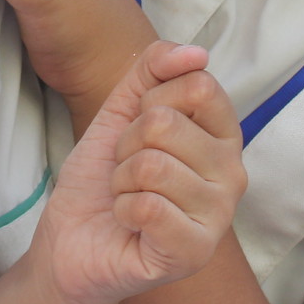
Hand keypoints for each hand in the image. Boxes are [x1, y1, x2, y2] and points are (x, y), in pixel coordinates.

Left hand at [0, 41, 246, 303]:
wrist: (71, 241)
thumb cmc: (102, 179)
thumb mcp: (121, 110)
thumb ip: (154, 70)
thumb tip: (196, 52)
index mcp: (222, 136)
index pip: (200, 86)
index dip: (151, 101)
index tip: (140, 127)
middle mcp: (232, 174)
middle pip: (167, 124)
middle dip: (127, 145)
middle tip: (127, 171)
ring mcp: (218, 216)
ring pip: (152, 166)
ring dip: (121, 181)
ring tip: (127, 197)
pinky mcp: (195, 251)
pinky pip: (149, 207)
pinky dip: (123, 210)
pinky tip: (131, 223)